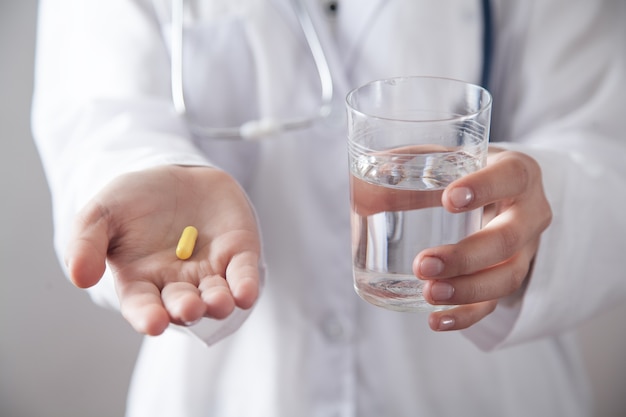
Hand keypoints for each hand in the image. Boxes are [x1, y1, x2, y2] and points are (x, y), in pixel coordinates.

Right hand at [65, 166, 260, 335]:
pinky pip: (243, 275)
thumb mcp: (103, 213)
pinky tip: (245, 294)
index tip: (153, 324)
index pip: (142, 306)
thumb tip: (79, 276)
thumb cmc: (135, 200)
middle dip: (186, 308)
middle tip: (187, 308)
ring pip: (216, 296)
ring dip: (218, 302)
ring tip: (218, 302)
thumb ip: (87, 242)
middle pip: (182, 304)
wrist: (176, 175)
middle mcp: (177, 283)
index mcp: (141, 280)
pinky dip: (246, 285)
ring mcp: (210, 271)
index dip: (147, 316)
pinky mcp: (238, 255)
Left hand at [413, 148, 551, 330]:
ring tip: (429, 294)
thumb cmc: (466, 170)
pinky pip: (495, 304)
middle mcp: (529, 212)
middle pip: (508, 238)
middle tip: (423, 263)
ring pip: (507, 277)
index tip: (448, 199)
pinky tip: (437, 321)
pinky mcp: (509, 276)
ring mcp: (525, 249)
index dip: (484, 188)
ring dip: (467, 290)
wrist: (501, 193)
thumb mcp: (447, 158)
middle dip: (465, 256)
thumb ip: (409, 165)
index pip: (511, 177)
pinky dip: (467, 316)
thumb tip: (364, 194)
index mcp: (517, 172)